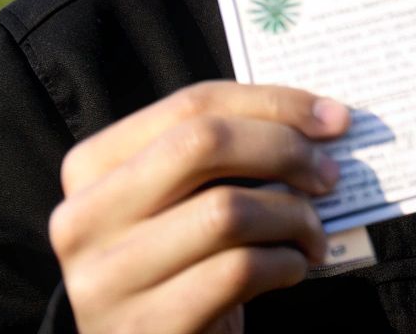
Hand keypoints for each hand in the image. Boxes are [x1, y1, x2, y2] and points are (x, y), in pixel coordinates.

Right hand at [48, 82, 350, 333]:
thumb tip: (320, 118)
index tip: (332, 118)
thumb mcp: (184, 202)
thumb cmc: (182, 264)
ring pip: (225, 211)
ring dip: (293, 217)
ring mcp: (106, 278)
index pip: (191, 106)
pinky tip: (292, 268)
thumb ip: (226, 156)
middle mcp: (83, 219)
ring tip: (311, 234)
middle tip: (329, 174)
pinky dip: (285, 263)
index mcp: (91, 168)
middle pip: (202, 145)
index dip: (273, 103)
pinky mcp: (146, 327)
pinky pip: (237, 271)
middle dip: (285, 150)